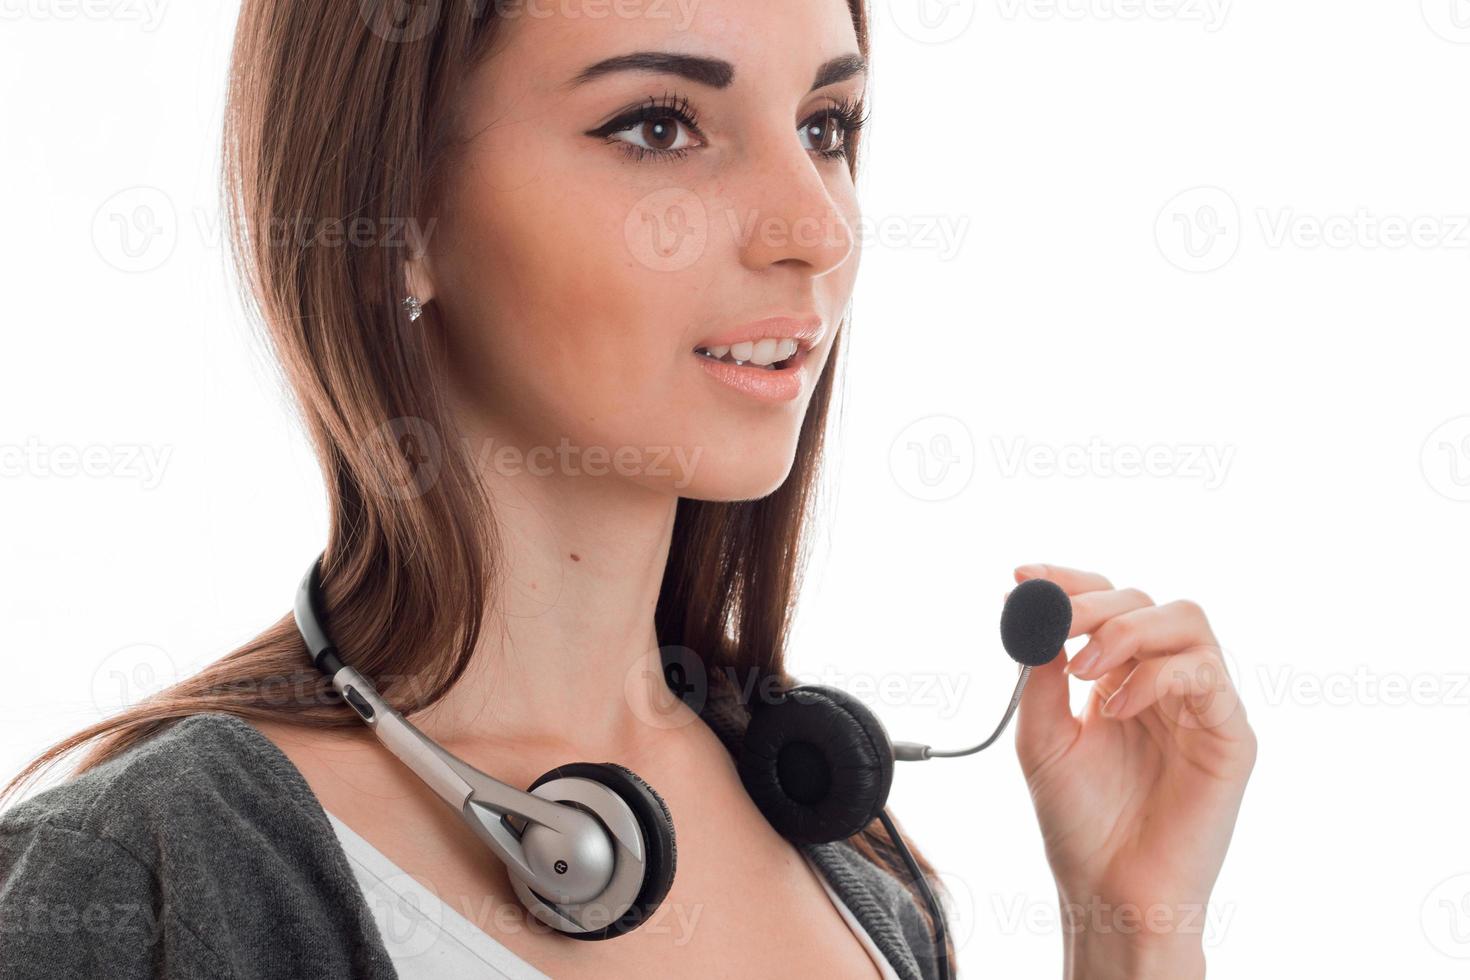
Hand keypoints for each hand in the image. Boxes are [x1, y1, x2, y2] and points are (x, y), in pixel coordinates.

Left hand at [1011, 563, 1256, 979]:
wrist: (1109, 891)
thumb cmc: (1078, 823)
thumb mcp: (1041, 737)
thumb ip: (1039, 675)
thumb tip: (1032, 612)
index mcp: (1118, 677)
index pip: (1104, 603)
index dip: (1067, 581)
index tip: (1021, 576)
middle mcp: (1163, 681)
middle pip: (1143, 600)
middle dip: (1090, 603)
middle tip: (1054, 625)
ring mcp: (1201, 704)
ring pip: (1186, 619)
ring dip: (1126, 630)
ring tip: (1083, 669)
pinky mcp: (1231, 734)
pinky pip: (1206, 673)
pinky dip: (1157, 674)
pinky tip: (1116, 708)